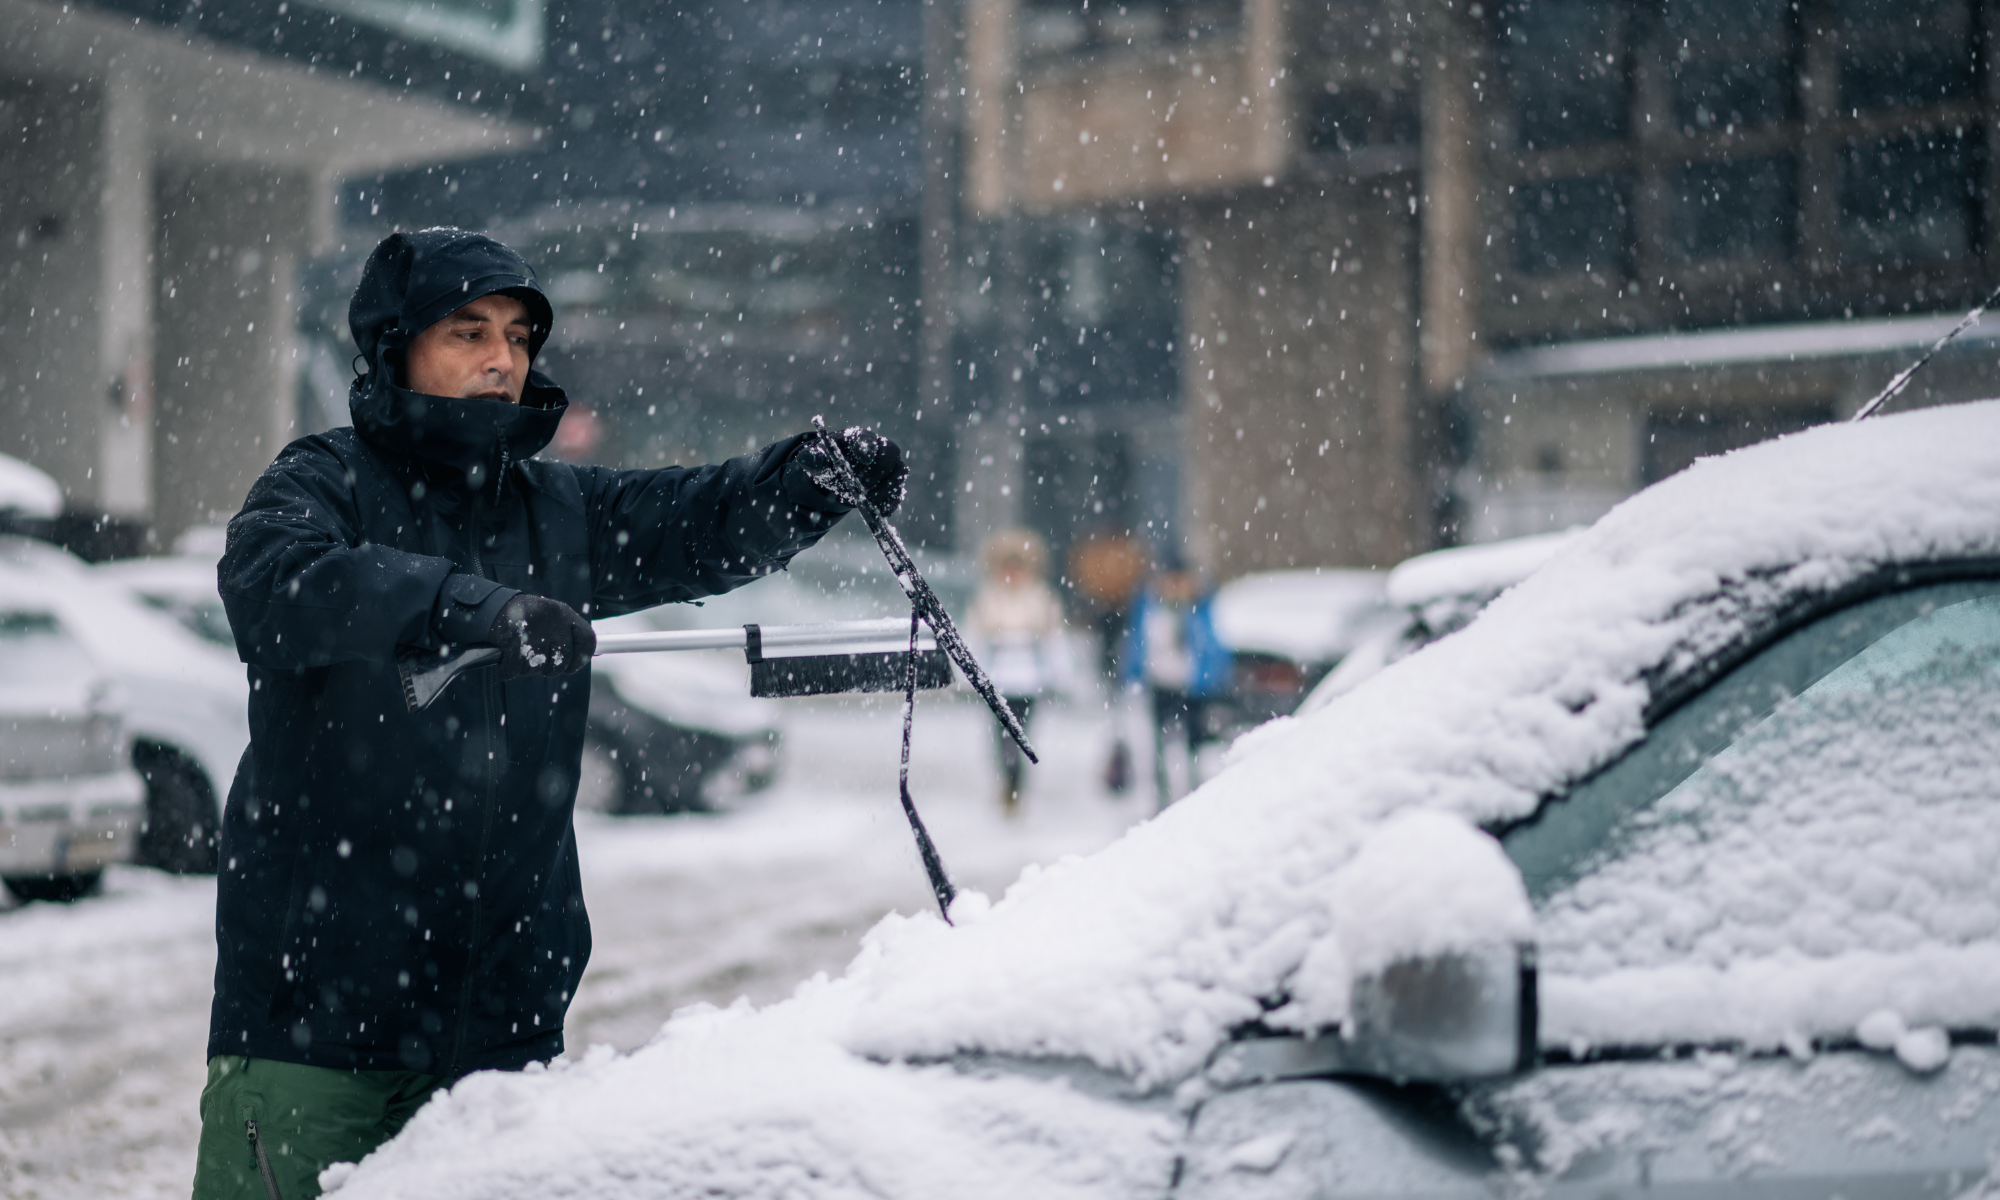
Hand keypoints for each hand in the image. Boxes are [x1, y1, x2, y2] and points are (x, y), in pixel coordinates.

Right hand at [487, 594, 594, 679]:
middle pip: (561, 661)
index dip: (581, 659)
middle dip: (549, 669)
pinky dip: (509, 670)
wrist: (493, 606)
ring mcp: (532, 629)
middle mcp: (552, 619)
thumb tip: (579, 660)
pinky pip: (515, 669)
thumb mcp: (551, 618)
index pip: (588, 640)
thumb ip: (566, 635)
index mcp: (564, 613)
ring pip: (537, 667)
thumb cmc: (526, 618)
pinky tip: (507, 660)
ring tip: (520, 654)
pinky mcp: (512, 639)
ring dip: (527, 668)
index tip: (571, 666)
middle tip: (537, 662)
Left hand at [792, 427, 907, 516]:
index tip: (863, 459)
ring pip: (898, 474)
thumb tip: (808, 458)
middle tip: (865, 487)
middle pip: (891, 454)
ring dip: (887, 489)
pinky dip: (890, 503)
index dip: (869, 448)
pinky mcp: (892, 485)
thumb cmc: (829, 462)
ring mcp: (889, 467)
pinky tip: (879, 512)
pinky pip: (897, 494)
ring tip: (870, 502)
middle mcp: (880, 449)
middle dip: (880, 471)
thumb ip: (812, 458)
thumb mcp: (817, 461)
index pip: (868, 439)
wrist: (838, 475)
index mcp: (859, 439)